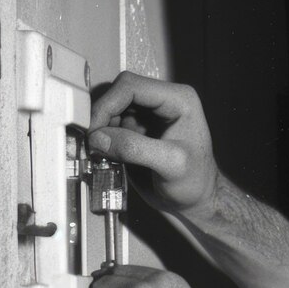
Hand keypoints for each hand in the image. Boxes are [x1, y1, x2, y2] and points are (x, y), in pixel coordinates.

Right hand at [88, 72, 218, 221]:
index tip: (94, 130)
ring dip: (99, 131)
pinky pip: (109, 127)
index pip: (131, 86)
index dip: (107, 105)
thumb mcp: (171, 165)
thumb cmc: (196, 182)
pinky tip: (105, 157)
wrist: (196, 201)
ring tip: (99, 153)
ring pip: (110, 110)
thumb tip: (99, 138)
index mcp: (177, 99)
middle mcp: (161, 102)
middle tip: (92, 144)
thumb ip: (135, 148)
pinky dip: (101, 140)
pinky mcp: (135, 131)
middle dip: (101, 118)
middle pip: (116, 95)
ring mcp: (147, 115)